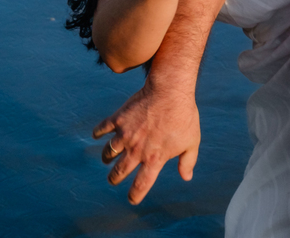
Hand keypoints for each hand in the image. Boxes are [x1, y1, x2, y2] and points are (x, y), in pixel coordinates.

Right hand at [93, 77, 201, 203]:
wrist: (170, 91)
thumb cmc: (183, 117)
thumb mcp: (192, 142)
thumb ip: (187, 162)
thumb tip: (186, 177)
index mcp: (154, 159)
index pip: (141, 185)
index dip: (135, 195)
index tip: (132, 199)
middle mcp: (136, 150)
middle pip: (118, 172)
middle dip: (114, 178)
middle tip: (114, 179)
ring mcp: (125, 135)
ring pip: (108, 153)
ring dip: (107, 158)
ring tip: (108, 158)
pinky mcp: (119, 119)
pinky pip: (102, 128)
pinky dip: (98, 133)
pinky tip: (97, 135)